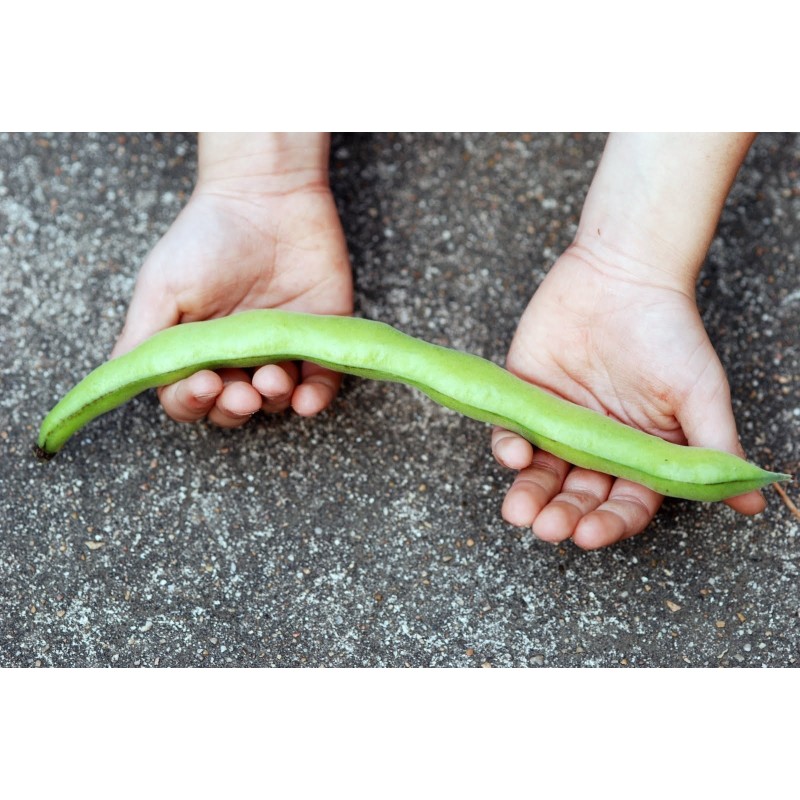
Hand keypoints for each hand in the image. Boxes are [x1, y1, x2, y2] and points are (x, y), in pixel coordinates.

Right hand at [112, 133, 352, 427]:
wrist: (268, 193)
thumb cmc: (206, 236)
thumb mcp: (161, 287)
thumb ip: (143, 339)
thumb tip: (120, 379)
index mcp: (197, 349)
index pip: (189, 396)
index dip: (193, 401)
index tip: (204, 384)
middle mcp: (238, 356)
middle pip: (233, 406)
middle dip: (235, 408)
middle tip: (241, 393)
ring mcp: (281, 350)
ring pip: (277, 399)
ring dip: (273, 400)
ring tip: (272, 379)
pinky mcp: (320, 339)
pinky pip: (322, 383)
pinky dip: (316, 398)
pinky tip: (306, 400)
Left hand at [491, 247, 765, 549]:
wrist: (622, 271)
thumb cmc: (670, 332)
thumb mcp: (700, 394)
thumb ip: (716, 449)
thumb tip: (753, 504)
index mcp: (639, 452)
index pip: (624, 502)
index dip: (609, 522)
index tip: (590, 536)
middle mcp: (597, 444)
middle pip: (577, 493)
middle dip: (563, 515)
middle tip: (548, 529)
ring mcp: (559, 421)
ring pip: (540, 471)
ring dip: (528, 494)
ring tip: (518, 513)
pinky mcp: (525, 395)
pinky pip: (511, 430)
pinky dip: (507, 445)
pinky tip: (511, 454)